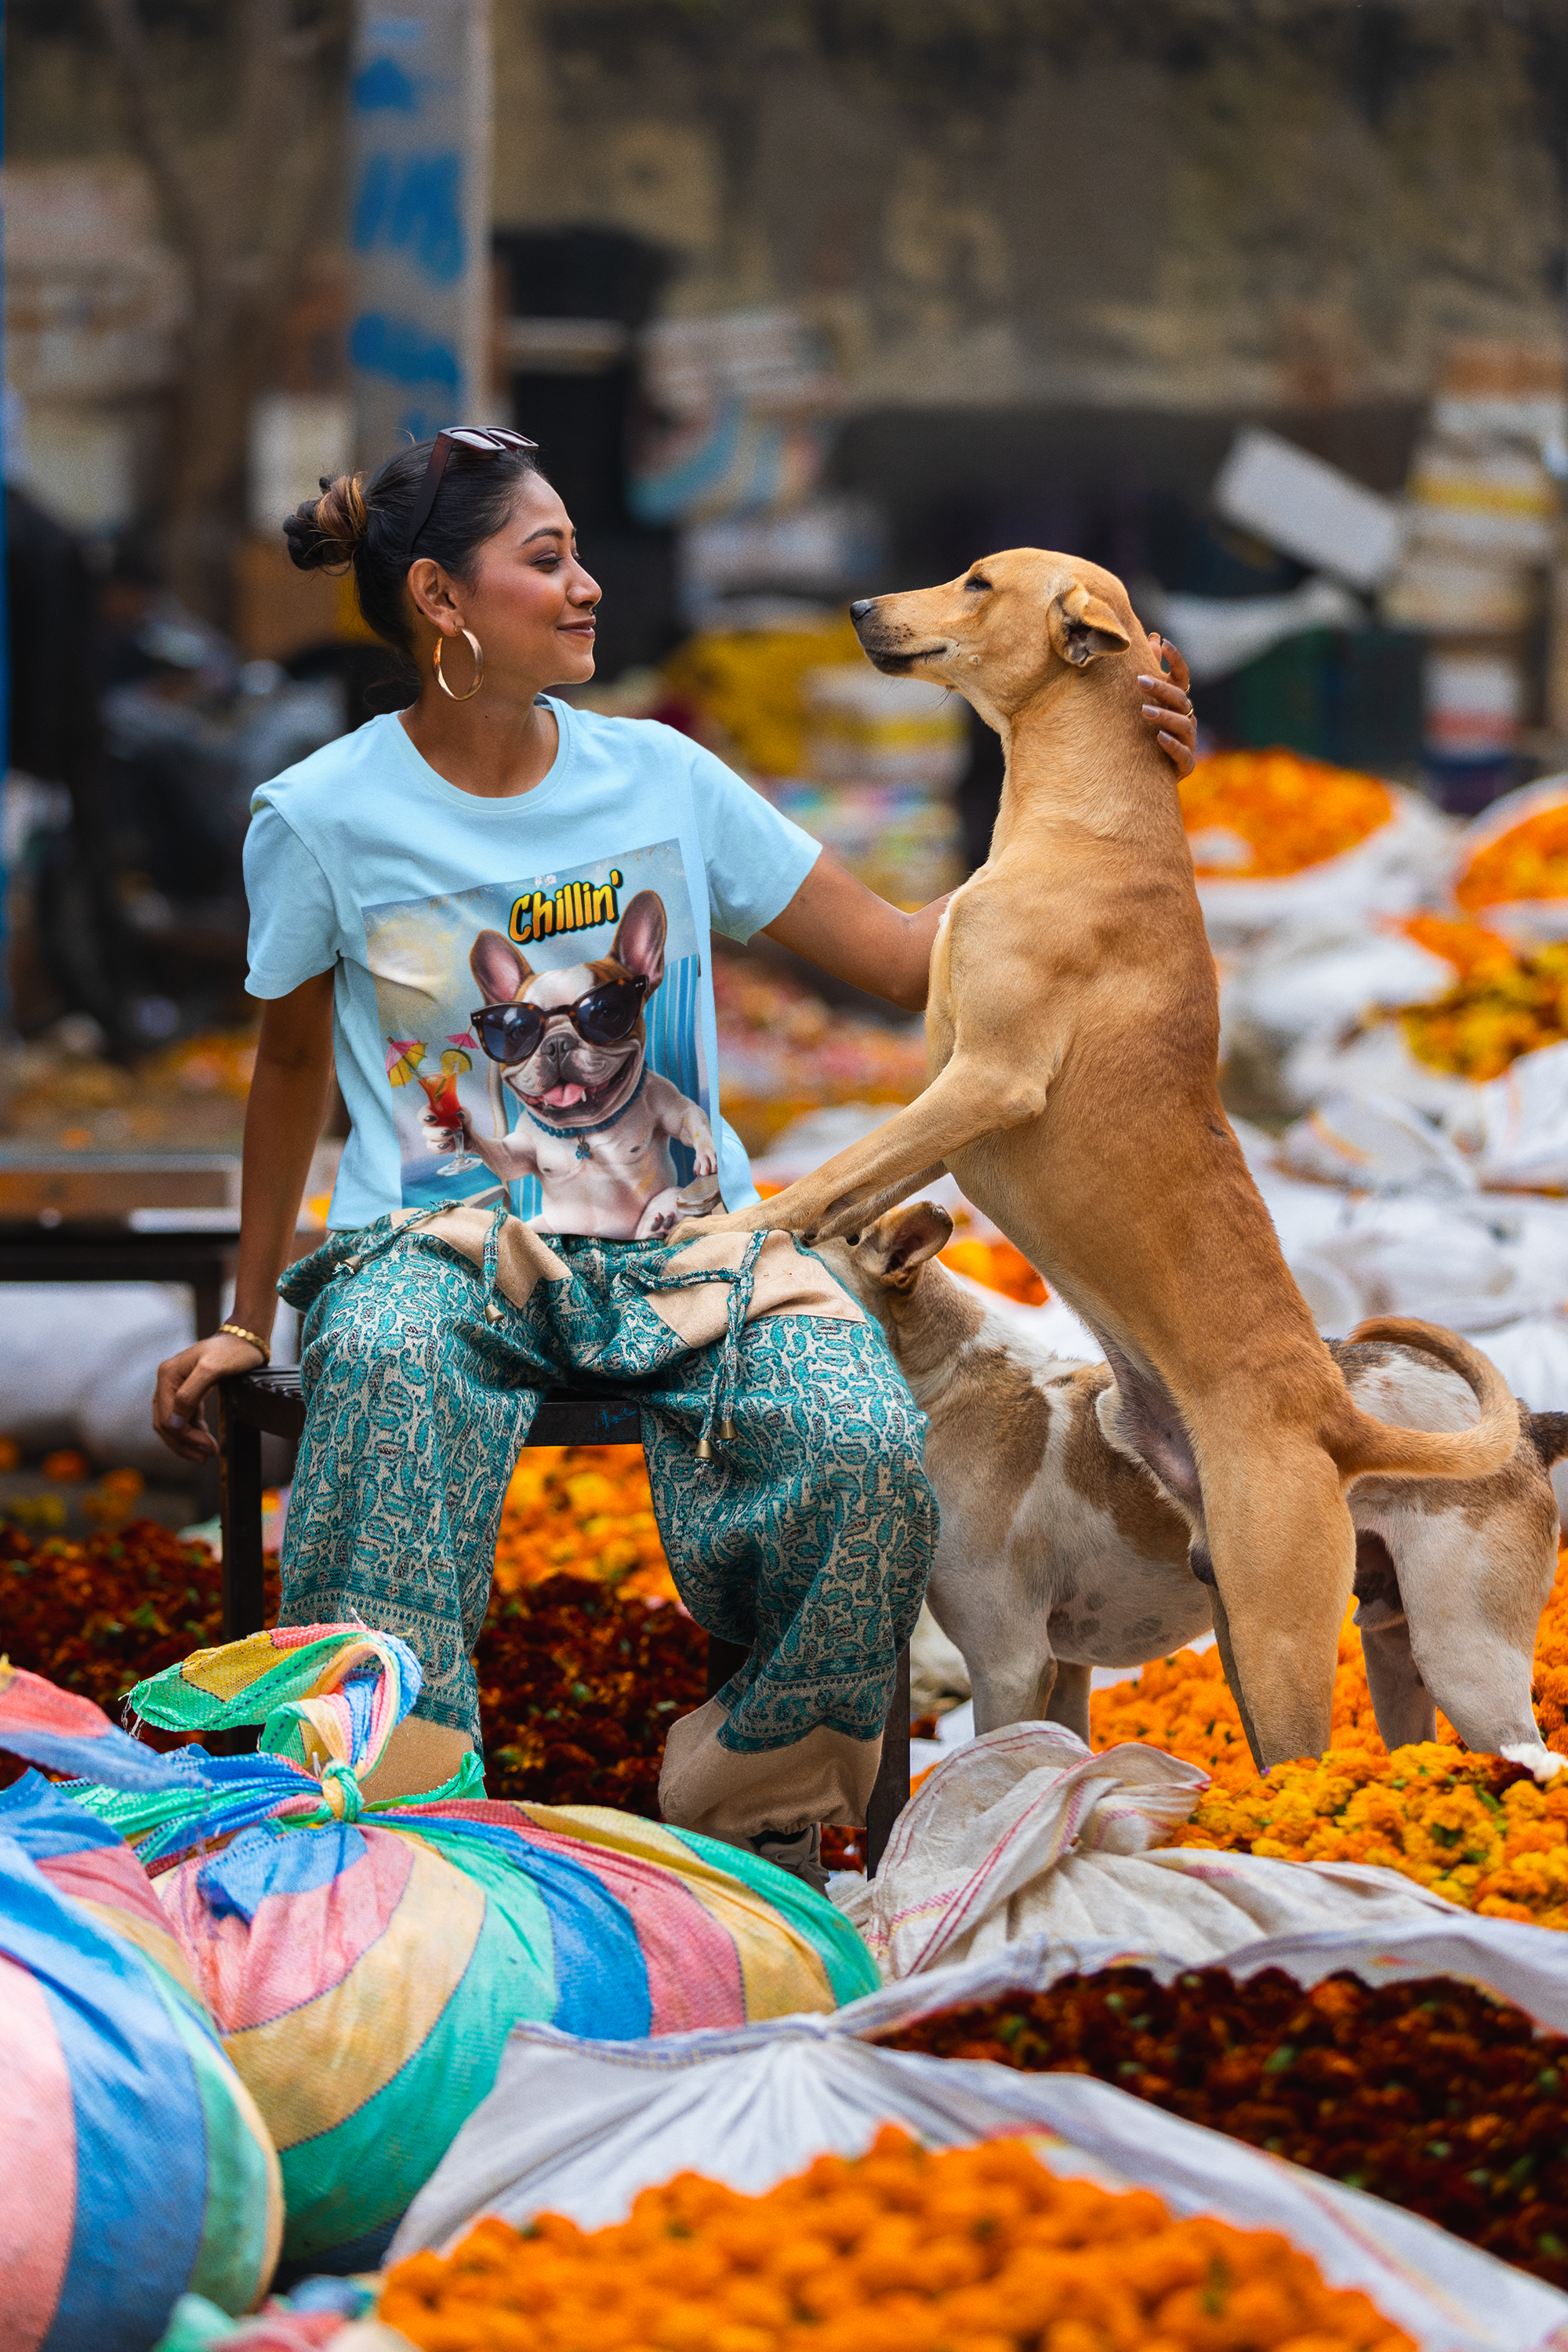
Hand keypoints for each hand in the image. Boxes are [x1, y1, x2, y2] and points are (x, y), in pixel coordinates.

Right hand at [153, 1330, 266, 1461]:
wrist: (246, 1339)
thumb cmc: (232, 1351)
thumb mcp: (212, 1370)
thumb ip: (189, 1395)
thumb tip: (173, 1422)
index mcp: (168, 1375)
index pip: (166, 1417)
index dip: (184, 1437)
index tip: (206, 1447)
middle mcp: (167, 1381)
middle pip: (166, 1424)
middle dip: (184, 1443)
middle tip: (206, 1456)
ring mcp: (176, 1387)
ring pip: (173, 1424)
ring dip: (188, 1441)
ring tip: (206, 1452)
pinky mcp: (188, 1391)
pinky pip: (184, 1417)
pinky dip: (193, 1431)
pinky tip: (204, 1439)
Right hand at [420, 1108, 468, 1152]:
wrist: (469, 1138)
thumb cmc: (463, 1122)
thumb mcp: (466, 1115)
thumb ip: (463, 1112)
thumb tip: (459, 1112)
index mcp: (436, 1111)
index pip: (425, 1111)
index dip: (426, 1114)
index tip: (435, 1118)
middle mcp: (431, 1123)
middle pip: (425, 1126)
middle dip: (436, 1129)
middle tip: (449, 1131)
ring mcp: (433, 1135)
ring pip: (428, 1137)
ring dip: (439, 1137)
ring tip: (452, 1136)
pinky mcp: (436, 1146)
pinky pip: (434, 1148)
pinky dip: (441, 1148)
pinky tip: (449, 1145)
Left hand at [1138, 635, 1196, 777]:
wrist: (1147, 775)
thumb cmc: (1144, 733)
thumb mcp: (1146, 702)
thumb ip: (1151, 671)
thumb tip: (1152, 637)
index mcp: (1178, 703)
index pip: (1182, 677)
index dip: (1176, 660)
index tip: (1164, 642)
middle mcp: (1187, 719)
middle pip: (1180, 699)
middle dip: (1161, 689)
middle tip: (1139, 680)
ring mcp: (1188, 742)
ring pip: (1182, 725)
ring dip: (1164, 716)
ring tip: (1144, 711)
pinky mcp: (1185, 765)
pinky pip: (1183, 755)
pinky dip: (1171, 745)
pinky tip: (1158, 738)